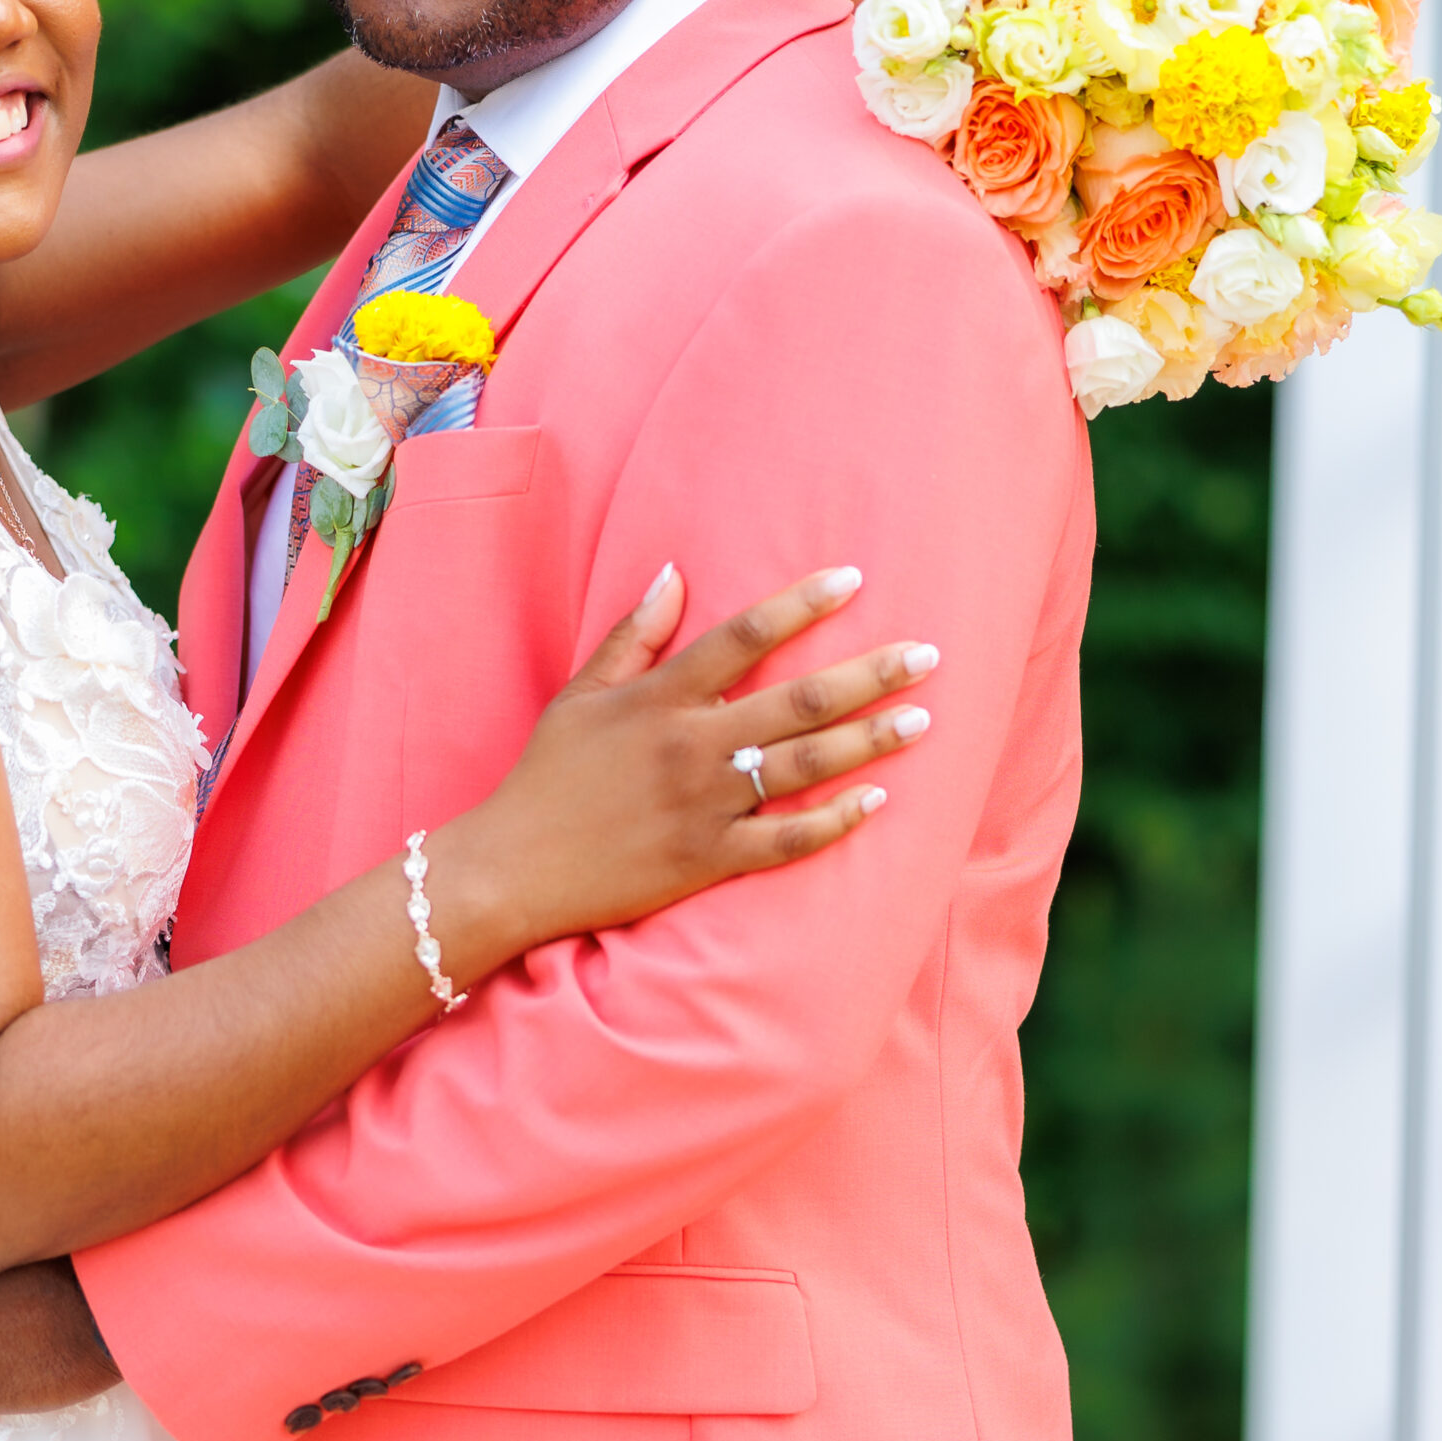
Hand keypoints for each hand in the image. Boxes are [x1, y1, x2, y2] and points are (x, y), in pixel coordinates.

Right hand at [439, 564, 933, 957]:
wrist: (513, 868)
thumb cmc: (547, 777)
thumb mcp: (580, 695)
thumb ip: (633, 636)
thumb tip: (673, 572)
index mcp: (658, 699)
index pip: (742, 637)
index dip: (800, 605)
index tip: (853, 579)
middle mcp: (689, 746)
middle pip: (796, 701)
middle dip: (869, 675)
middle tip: (927, 655)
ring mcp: (703, 806)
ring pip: (804, 766)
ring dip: (870, 741)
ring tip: (921, 719)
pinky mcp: (708, 861)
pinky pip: (786, 841)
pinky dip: (834, 821)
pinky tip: (877, 801)